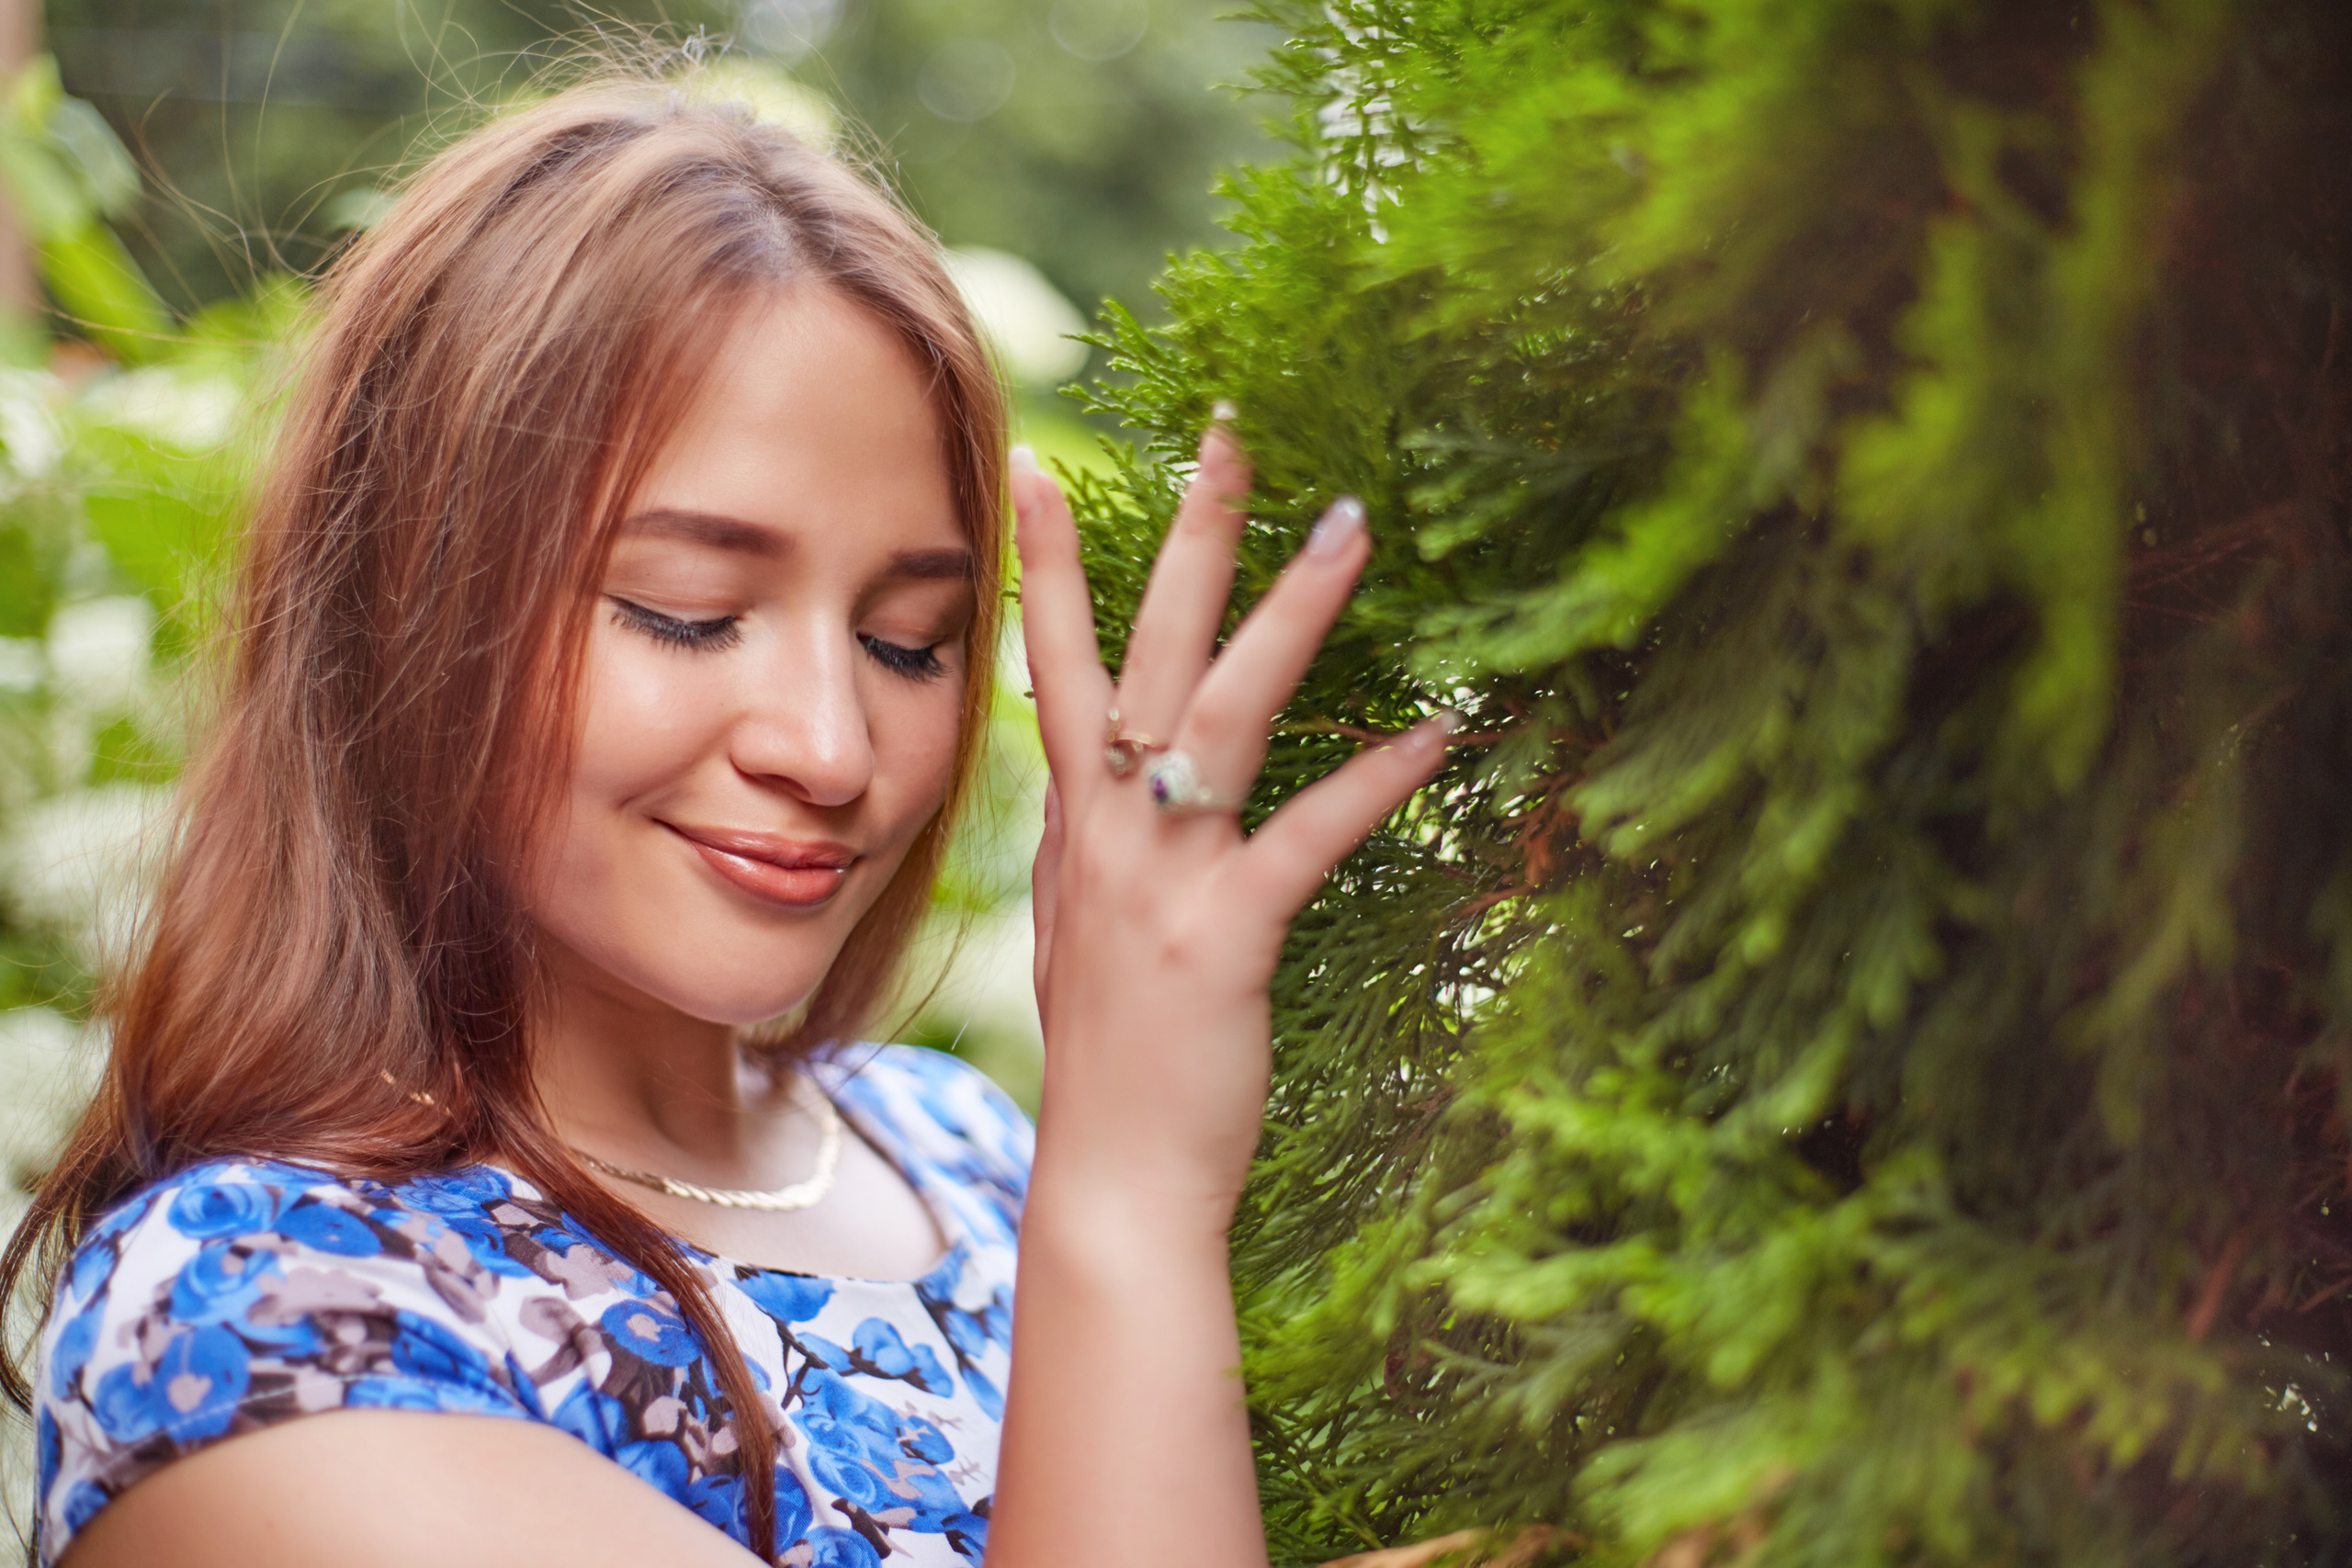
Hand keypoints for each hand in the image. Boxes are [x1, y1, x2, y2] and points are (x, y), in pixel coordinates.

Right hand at [1012, 424, 1451, 1212]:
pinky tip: (1438, 728)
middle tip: (1230, 432)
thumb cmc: (1115, 1064)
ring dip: (1289, 613)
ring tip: (1350, 526)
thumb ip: (1100, 851)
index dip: (1045, 565)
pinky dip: (1372, 779)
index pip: (1052, 664)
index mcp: (1076, 825)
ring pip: (1221, 713)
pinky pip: (1304, 836)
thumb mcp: (1086, 935)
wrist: (1112, 1182)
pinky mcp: (1222, 937)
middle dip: (1188, 537)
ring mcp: (1158, 878)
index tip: (1039, 466)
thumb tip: (1108, 794)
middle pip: (1141, 650)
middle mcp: (1107, 831)